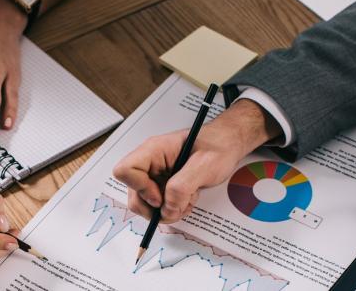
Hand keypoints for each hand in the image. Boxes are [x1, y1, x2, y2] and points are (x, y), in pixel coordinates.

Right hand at [113, 99, 281, 222]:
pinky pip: (159, 204)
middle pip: (133, 193)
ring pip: (145, 202)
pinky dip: (173, 209)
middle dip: (154, 207)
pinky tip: (188, 200)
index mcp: (154, 150)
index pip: (125, 170)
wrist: (229, 144)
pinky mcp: (163, 184)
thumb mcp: (204, 165)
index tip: (160, 197)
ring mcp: (156, 174)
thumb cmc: (219, 146)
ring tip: (187, 202)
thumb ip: (182, 187)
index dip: (139, 188)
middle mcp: (150, 162)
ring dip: (166, 210)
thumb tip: (166, 209)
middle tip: (176, 207)